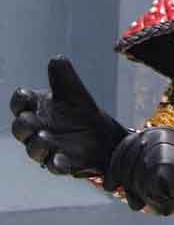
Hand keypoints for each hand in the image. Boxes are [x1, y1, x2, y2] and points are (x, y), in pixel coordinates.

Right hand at [9, 56, 128, 176]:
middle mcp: (38, 130)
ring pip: (35, 149)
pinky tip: (59, 160)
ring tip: (43, 138)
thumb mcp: (73, 91)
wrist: (102, 135)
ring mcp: (49, 148)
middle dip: (23, 125)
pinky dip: (56, 163)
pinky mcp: (65, 162)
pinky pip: (56, 165)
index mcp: (37, 109)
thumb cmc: (79, 111)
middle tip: (30, 121)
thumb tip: (56, 59)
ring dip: (38, 145)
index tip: (26, 96)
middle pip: (21, 128)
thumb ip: (63, 75)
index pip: (21, 104)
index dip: (20, 100)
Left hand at [102, 127, 173, 222]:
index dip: (114, 168)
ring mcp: (158, 152)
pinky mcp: (161, 168)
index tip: (109, 184)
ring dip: (147, 197)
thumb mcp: (172, 159)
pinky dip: (159, 202)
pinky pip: (147, 192)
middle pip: (124, 166)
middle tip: (134, 203)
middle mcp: (156, 138)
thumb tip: (117, 177)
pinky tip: (172, 201)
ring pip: (134, 182)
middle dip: (127, 187)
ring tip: (165, 199)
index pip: (125, 147)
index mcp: (159, 132)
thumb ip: (148, 161)